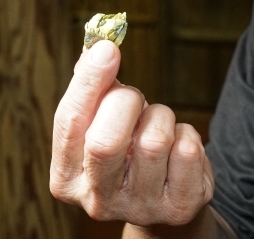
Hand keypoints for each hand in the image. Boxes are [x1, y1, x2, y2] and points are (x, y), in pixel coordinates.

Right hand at [50, 41, 213, 225]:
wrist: (165, 199)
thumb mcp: (102, 123)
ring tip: (157, 126)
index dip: (89, 82)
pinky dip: (186, 134)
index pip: (69, 123)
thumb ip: (94, 88)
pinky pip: (187, 151)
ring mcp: (139, 208)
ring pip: (153, 141)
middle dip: (127, 103)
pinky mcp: (179, 207)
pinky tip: (178, 148)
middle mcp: (97, 201)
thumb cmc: (128, 150)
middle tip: (135, 100)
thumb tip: (97, 44)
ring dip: (161, 117)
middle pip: (107, 141)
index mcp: (66, 178)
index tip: (107, 48)